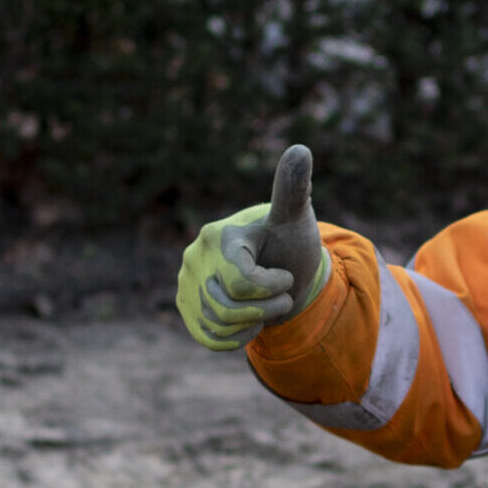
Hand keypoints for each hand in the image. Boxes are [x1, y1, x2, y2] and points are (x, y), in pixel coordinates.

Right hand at [175, 144, 330, 350]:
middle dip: (266, 307)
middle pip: (227, 305)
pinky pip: (206, 336)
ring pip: (217, 322)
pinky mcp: (187, 307)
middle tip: (284, 297)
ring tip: (267, 309)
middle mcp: (193, 258)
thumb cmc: (288, 242)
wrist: (279, 269)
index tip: (285, 276)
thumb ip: (292, 190)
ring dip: (252, 322)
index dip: (272, 287)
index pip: (242, 280)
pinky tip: (251, 325)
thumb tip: (300, 150)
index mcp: (217, 236)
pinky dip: (233, 337)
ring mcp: (187, 284)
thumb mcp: (294, 217)